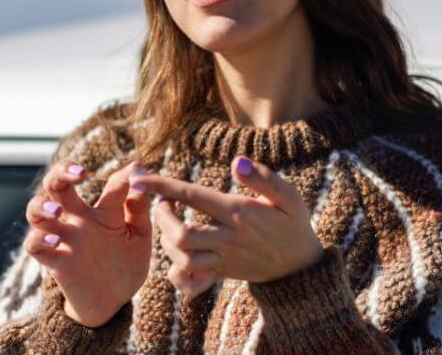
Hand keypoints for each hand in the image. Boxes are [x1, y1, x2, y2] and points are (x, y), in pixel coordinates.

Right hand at [23, 159, 152, 326]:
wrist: (112, 301)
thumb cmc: (126, 264)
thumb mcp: (139, 236)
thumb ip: (139, 209)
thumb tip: (141, 177)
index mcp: (103, 211)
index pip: (109, 185)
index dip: (123, 176)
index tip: (136, 174)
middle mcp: (79, 219)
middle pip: (56, 184)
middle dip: (62, 171)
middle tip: (81, 173)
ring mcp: (63, 239)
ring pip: (35, 211)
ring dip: (42, 206)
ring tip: (58, 212)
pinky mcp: (54, 261)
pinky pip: (33, 245)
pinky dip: (38, 240)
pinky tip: (55, 241)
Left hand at [130, 155, 323, 300]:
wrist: (301, 268)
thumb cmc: (294, 224)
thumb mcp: (289, 197)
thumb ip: (263, 178)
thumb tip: (236, 162)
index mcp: (238, 214)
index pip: (192, 197)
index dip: (162, 186)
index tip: (140, 178)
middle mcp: (227, 238)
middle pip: (180, 235)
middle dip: (161, 218)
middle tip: (162, 203)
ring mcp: (223, 259)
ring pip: (181, 257)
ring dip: (166, 239)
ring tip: (169, 222)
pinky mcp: (220, 273)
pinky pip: (190, 277)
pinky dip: (175, 266)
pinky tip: (178, 250)